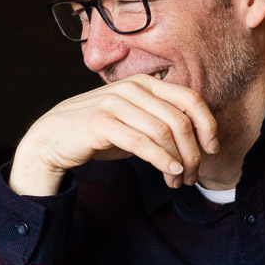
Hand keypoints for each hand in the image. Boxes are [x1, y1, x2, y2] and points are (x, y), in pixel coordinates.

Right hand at [11, 75, 219, 196]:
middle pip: (180, 119)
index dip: (208, 124)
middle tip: (193, 175)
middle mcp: (132, 88)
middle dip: (194, 152)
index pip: (190, 98)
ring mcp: (115, 102)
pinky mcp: (100, 122)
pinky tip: (169, 171)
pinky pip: (141, 142)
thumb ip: (161, 122)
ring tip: (178, 180)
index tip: (213, 149)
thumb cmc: (98, 132)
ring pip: (164, 132)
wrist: (52, 138)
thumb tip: (200, 141)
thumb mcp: (135, 122)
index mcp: (144, 83)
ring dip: (178, 161)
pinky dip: (161, 159)